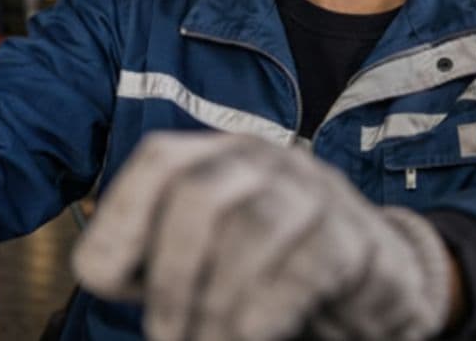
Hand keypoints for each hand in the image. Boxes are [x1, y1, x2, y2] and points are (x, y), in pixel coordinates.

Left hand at [72, 132, 451, 340]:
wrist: (377, 279)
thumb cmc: (267, 270)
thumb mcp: (201, 255)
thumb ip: (149, 257)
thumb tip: (98, 270)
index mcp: (217, 153)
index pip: (159, 159)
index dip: (124, 218)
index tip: (112, 286)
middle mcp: (264, 159)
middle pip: (198, 194)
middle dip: (172, 278)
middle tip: (166, 335)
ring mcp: (314, 190)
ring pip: (250, 229)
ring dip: (216, 304)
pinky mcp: (354, 236)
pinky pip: (303, 267)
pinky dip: (264, 312)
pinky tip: (250, 337)